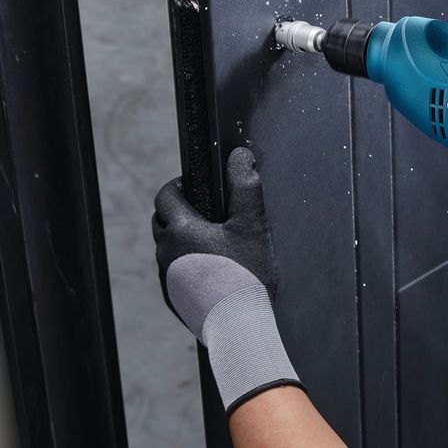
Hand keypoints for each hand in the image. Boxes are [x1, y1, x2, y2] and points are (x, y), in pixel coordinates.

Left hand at [152, 147, 301, 412]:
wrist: (240, 325)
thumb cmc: (247, 274)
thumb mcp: (252, 224)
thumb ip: (245, 186)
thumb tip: (240, 155)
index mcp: (180, 230)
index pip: (166, 196)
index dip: (178, 185)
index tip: (194, 185)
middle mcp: (166, 253)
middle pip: (161, 221)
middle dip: (177, 211)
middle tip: (203, 211)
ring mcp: (168, 280)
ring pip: (167, 249)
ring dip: (181, 239)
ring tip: (211, 242)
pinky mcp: (175, 300)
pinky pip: (174, 274)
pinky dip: (186, 265)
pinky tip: (211, 271)